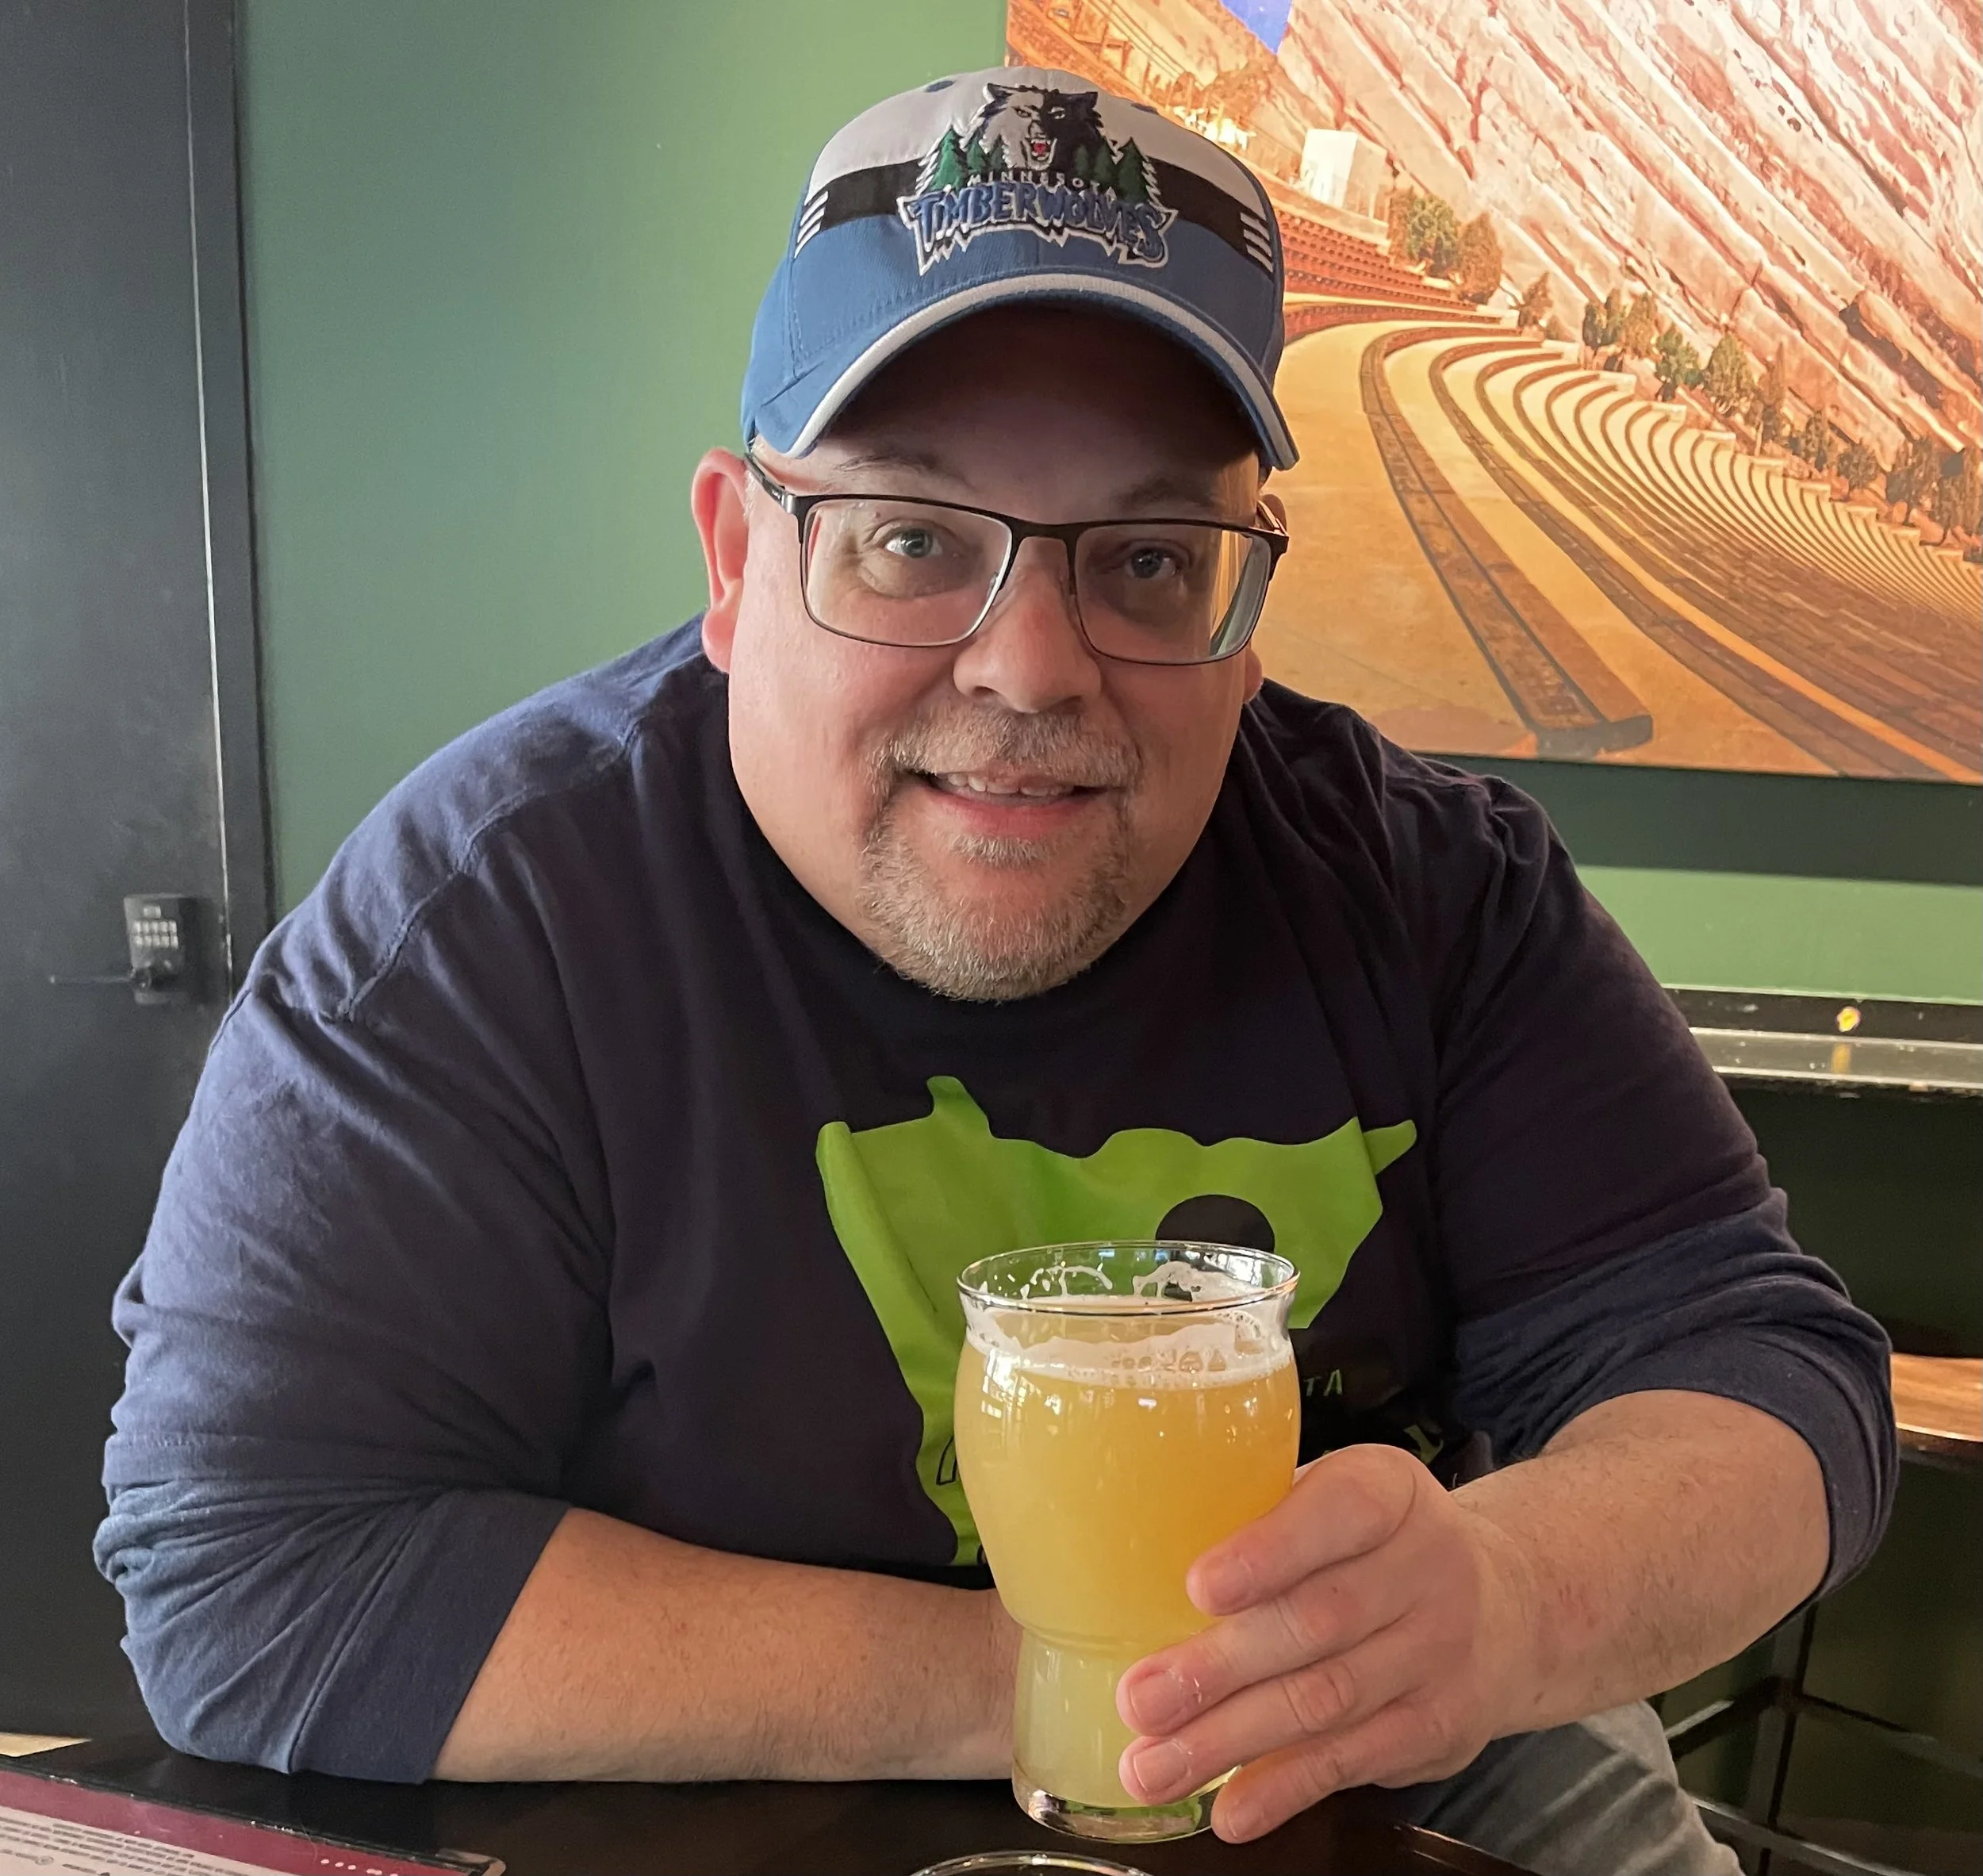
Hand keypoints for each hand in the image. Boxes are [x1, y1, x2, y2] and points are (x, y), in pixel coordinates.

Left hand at [1114, 1444, 1539, 1842]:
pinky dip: (1284, 1789)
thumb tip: (1139, 1564)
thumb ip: (1264, 1517)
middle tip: (1141, 1697)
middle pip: (1318, 1622)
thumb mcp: (1338, 1499)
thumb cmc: (1376, 1544)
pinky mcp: (1437, 1729)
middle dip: (1221, 1667)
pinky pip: (1352, 1762)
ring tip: (1153, 1763)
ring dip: (1231, 1739)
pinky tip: (1229, 1809)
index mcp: (1389, 1493)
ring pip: (1327, 1701)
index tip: (1200, 1588)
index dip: (1268, 1552)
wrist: (1505, 1604)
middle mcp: (1427, 1568)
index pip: (1338, 1513)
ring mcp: (1438, 1654)